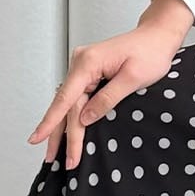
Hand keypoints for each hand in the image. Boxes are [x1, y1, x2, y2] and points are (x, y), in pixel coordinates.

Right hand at [27, 24, 185, 170]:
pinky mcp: (89, 72)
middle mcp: (80, 62)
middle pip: (67, 104)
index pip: (65, 98)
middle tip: (59, 159)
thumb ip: (108, 98)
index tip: (37, 138)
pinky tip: (66, 132)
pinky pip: (76, 98)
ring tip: (55, 153)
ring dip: (63, 128)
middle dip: (62, 134)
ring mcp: (83, 67)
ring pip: (69, 103)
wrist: (157, 36)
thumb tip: (86, 118)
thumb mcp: (133, 78)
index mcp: (88, 61)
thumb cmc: (150, 52)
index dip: (51, 121)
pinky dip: (71, 116)